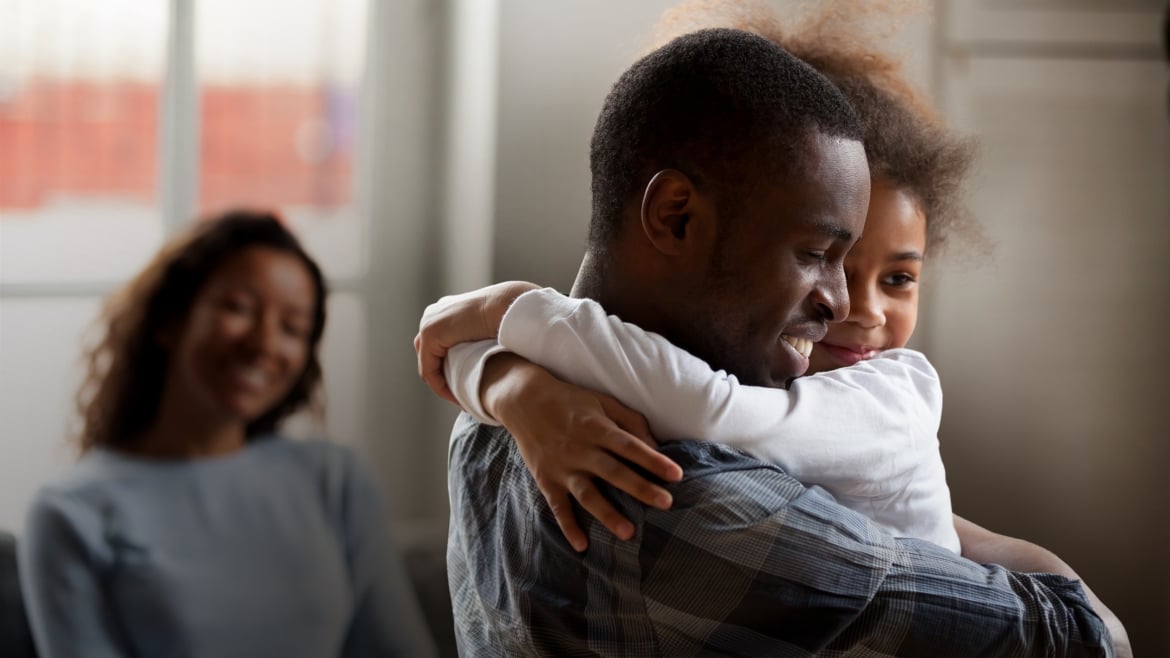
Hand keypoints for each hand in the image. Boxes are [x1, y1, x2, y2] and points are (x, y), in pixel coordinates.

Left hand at [414, 281, 538, 403]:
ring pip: (428, 365)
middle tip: (461, 396)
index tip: (466, 387)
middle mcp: (432, 315)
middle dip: (443, 377)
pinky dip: (440, 386)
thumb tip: (482, 353)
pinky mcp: (430, 334)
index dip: (448, 370)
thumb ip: (477, 338)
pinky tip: (457, 398)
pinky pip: (429, 370)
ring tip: (460, 399)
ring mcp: (428, 323)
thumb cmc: (507, 317)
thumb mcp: (487, 328)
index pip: (437, 347)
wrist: (507, 305)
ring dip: (441, 385)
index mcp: (444, 310)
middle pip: (429, 356)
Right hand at [482, 354, 684, 551]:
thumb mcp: (603, 402)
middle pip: (613, 472)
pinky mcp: (546, 480)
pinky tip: (582, 546)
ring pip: (587, 494)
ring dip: (608, 514)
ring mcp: (562, 467)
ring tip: (629, 533)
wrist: (524, 401)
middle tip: (666, 504)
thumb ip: (631, 422)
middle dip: (640, 488)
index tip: (676, 475)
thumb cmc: (572, 402)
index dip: (653, 460)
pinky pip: (558, 507)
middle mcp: (580, 449)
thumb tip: (657, 446)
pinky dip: (568, 527)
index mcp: (597, 428)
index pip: (629, 446)